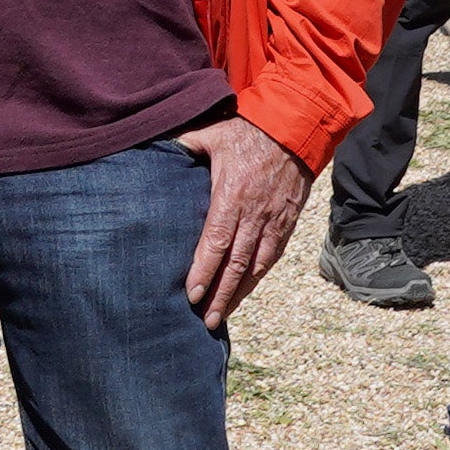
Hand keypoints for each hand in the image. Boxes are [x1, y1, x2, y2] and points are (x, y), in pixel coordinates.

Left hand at [179, 114, 305, 320]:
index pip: (216, 241)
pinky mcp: (287, 224)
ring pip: (256, 267)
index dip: (204, 270)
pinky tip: (244, 292)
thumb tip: (154, 148)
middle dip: (220, 294)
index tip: (191, 294)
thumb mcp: (211, 133)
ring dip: (238, 294)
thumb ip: (183, 145)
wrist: (294, 129)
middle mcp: (255, 214)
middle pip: (236, 264)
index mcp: (232, 195)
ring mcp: (274, 221)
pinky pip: (272, 258)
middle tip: (205, 320)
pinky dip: (257, 279)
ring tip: (221, 315)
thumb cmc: (247, 131)